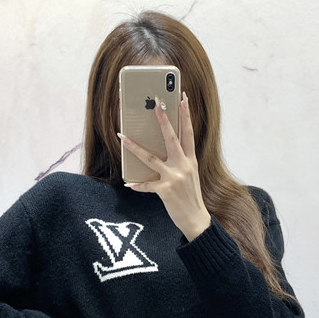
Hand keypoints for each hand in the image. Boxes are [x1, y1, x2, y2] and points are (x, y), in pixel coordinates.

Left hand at [118, 92, 211, 241]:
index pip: (188, 133)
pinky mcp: (165, 190)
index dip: (186, 115)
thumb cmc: (191, 196)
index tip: (183, 98)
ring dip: (135, 147)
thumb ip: (181, 161)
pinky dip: (138, 185)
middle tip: (156, 104)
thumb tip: (167, 150)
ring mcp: (174, 177)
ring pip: (151, 158)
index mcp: (191, 160)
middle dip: (163, 120)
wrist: (196, 219)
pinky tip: (129, 183)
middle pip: (172, 138)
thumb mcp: (191, 175)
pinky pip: (147, 185)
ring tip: (123, 137)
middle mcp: (183, 166)